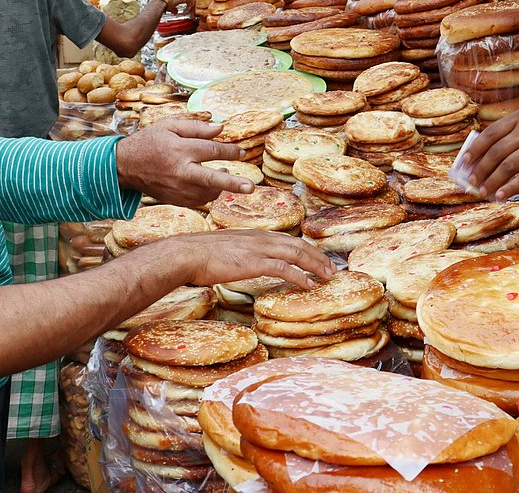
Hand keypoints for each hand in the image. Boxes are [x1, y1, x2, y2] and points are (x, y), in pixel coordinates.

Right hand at [115, 118, 254, 206]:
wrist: (125, 166)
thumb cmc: (149, 142)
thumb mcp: (169, 126)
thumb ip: (196, 127)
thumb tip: (220, 128)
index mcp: (179, 150)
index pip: (212, 150)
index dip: (230, 151)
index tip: (242, 152)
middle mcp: (180, 172)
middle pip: (211, 179)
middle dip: (233, 184)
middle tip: (250, 187)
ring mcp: (178, 189)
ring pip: (209, 192)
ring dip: (221, 184)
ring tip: (223, 172)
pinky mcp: (176, 200)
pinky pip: (200, 200)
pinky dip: (209, 192)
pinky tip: (208, 182)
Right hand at [156, 229, 335, 289]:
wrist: (187, 253)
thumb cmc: (200, 254)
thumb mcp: (226, 250)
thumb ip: (240, 254)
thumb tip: (244, 263)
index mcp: (255, 235)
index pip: (288, 239)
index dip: (306, 249)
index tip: (317, 258)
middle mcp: (260, 238)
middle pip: (298, 244)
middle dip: (318, 256)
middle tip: (332, 268)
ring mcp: (258, 249)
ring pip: (296, 253)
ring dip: (316, 265)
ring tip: (328, 276)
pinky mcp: (254, 262)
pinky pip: (283, 268)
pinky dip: (300, 275)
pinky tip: (309, 284)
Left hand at [461, 109, 518, 199]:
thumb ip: (511, 134)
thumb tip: (483, 155)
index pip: (490, 134)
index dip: (475, 149)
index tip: (464, 162)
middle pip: (496, 152)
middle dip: (481, 169)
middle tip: (471, 181)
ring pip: (507, 166)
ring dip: (492, 181)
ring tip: (482, 191)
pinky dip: (510, 188)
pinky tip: (501, 195)